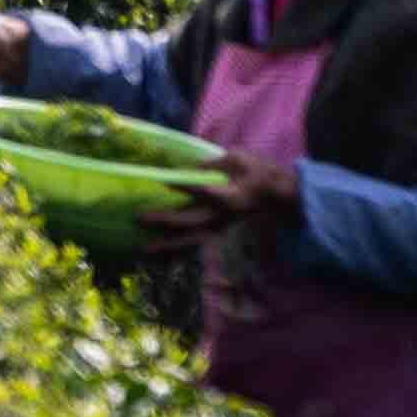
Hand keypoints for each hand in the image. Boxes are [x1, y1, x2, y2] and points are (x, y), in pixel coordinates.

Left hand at [144, 148, 299, 250]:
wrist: (276, 195)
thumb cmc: (254, 171)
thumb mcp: (237, 158)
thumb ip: (212, 164)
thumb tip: (187, 168)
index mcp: (233, 194)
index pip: (208, 192)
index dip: (188, 188)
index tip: (167, 181)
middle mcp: (224, 214)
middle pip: (193, 221)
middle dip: (166, 220)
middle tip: (140, 217)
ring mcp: (220, 225)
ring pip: (193, 239)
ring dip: (169, 246)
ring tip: (144, 250)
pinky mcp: (216, 231)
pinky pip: (195, 244)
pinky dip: (176, 253)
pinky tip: (156, 258)